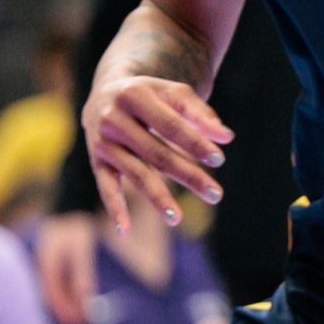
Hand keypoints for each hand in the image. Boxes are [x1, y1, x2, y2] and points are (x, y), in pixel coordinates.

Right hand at [36, 210, 100, 323]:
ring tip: (81, 320)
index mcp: (47, 264)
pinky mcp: (54, 262)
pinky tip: (78, 302)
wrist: (70, 205)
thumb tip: (86, 298)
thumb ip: (82, 273)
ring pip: (56, 290)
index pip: (53, 295)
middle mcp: (43, 266)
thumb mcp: (81, 249)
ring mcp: (47, 264)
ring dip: (67, 304)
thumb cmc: (75, 227)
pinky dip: (68, 294)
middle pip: (53, 295)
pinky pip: (59, 283)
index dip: (65, 311)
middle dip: (66, 311)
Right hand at [82, 74, 231, 233]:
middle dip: (188, 175)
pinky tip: (126, 230)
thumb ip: (200, 113)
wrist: (107, 93)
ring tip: (177, 218)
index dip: (194, 142)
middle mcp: (114, 118)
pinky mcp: (97, 161)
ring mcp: (103, 142)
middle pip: (157, 153)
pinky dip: (115, 208)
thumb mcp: (173, 93)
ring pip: (136, 174)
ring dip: (158, 197)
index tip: (219, 159)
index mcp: (135, 95)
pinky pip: (106, 187)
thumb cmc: (151, 95)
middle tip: (215, 195)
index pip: (170, 124)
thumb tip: (226, 138)